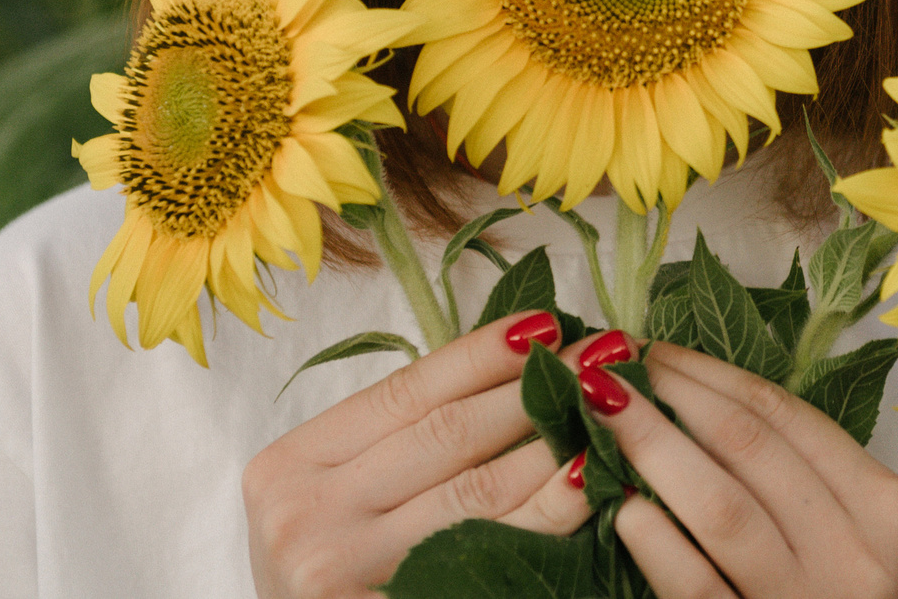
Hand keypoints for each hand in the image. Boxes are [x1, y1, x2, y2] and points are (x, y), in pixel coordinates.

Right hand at [242, 311, 594, 598]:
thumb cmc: (329, 569)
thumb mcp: (334, 495)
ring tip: (609, 407)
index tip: (545, 324)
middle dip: (534, 387)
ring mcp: (346, 572)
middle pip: (447, 435)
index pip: (404, 395)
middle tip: (603, 354)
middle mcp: (308, 517)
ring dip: (555, 442)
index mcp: (288, 468)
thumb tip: (509, 361)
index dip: (480, 356)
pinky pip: (495, 551)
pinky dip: (550, 514)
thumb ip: (396, 442)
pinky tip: (591, 482)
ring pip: (478, 493)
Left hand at [583, 340, 897, 598]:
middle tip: (613, 364)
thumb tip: (708, 406)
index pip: (787, 416)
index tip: (658, 351)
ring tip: (601, 413)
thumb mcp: (866, 543)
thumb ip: (811, 483)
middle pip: (750, 446)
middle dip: (673, 393)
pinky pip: (697, 585)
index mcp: (888, 508)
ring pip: (721, 505)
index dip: (713, 374)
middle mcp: (856, 552)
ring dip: (652, 446)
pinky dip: (656, 541)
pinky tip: (620, 507)